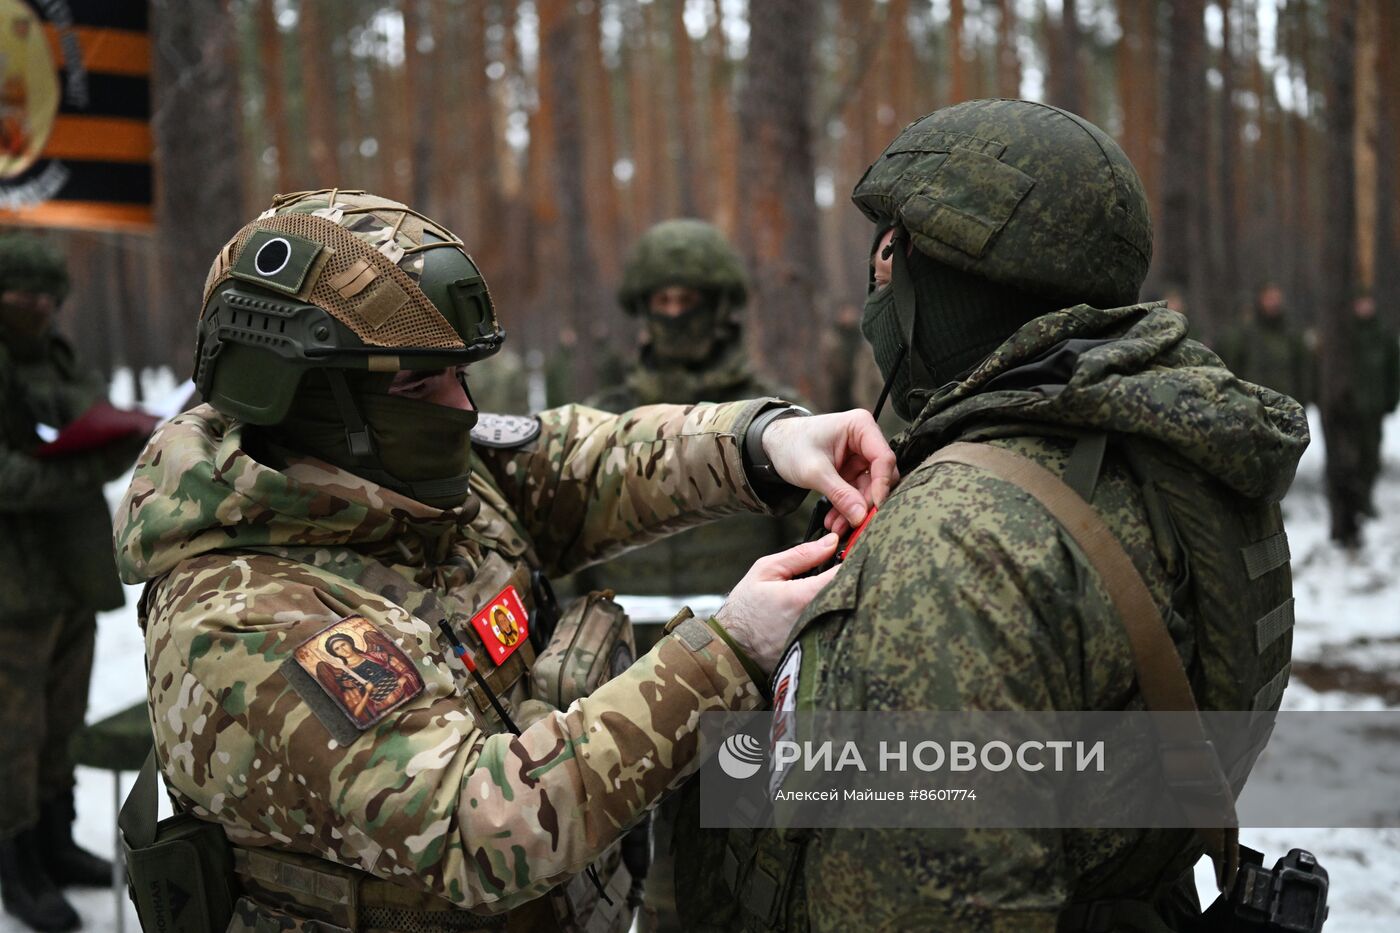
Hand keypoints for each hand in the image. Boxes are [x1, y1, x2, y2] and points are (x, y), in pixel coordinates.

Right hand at [714, 534, 840, 673]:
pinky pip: (840, 628)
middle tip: (852, 568)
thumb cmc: (747, 608)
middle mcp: (817, 620)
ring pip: (850, 612)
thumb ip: (802, 555)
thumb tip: (832, 541)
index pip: (845, 574)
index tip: (854, 552)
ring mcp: (821, 638)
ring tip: (841, 588)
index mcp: (803, 597)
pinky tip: (832, 609)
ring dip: (849, 598)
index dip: (854, 560)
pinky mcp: (821, 650)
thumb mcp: (766, 570)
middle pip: (853, 594)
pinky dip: (841, 616)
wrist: (734, 648)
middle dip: (855, 579)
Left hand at [762, 410, 896, 535]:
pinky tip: (835, 520)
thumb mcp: (814, 471)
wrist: (775, 446)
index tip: (874, 508)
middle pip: (880, 476)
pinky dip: (847, 508)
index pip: (883, 458)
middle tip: (854, 523)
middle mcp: (866, 439)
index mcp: (861, 426)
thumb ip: (840, 493)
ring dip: (854, 510)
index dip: (882, 485)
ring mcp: (860, 456)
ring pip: (869, 489)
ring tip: (837, 526)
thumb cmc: (791, 445)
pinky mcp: (853, 470)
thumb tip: (861, 516)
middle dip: (865, 502)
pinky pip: (857, 493)